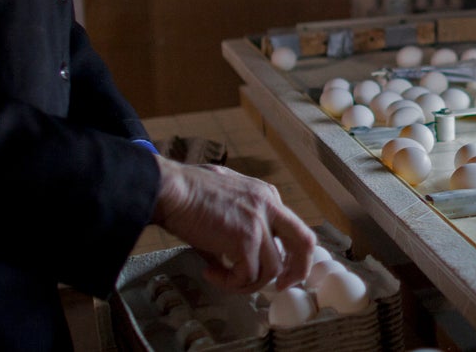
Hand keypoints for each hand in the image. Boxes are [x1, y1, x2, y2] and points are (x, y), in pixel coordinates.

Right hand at [152, 158, 315, 292]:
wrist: (171, 189)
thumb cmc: (188, 191)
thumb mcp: (227, 194)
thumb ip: (242, 217)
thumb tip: (235, 251)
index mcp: (267, 196)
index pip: (293, 228)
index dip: (286, 254)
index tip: (275, 269)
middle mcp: (269, 206)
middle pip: (304, 243)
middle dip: (297, 270)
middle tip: (280, 286)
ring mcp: (259, 223)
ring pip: (272, 269)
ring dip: (248, 282)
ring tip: (224, 278)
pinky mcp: (244, 239)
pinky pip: (247, 276)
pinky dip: (230, 283)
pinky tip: (211, 272)